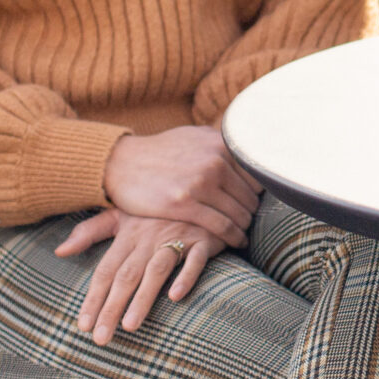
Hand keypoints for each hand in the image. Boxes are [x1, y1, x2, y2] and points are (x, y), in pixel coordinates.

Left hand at [57, 210, 224, 344]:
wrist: (197, 189)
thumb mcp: (122, 214)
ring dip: (143, 298)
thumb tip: (59, 251)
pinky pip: (195, 259)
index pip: (106, 270)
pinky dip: (186, 277)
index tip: (83, 326)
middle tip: (101, 338)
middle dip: (112, 308)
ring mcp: (177, 236)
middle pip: (126, 276)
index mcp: (128, 233)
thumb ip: (90, 231)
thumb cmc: (157, 208)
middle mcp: (149, 237)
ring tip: (130, 327)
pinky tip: (175, 297)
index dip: (93, 298)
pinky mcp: (204, 240)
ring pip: (156, 270)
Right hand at [101, 125, 261, 245]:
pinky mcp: (185, 205)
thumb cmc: (159, 152)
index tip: (255, 202)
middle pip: (250, 196)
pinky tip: (235, 241)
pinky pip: (222, 226)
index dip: (257, 191)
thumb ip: (219, 142)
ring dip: (244, 226)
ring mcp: (200, 183)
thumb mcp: (193, 137)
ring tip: (243, 233)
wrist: (121, 163)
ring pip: (239, 213)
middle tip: (249, 222)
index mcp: (219, 144)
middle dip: (251, 212)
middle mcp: (214, 161)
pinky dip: (233, 236)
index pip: (256, 174)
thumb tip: (245, 148)